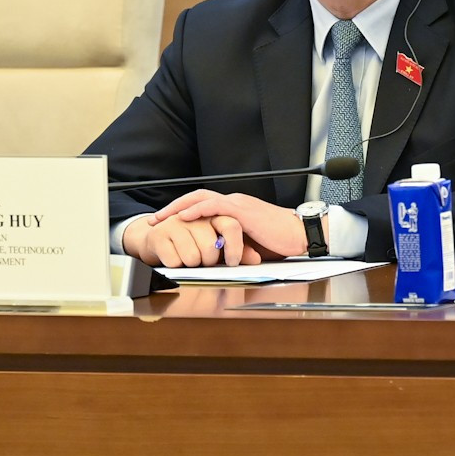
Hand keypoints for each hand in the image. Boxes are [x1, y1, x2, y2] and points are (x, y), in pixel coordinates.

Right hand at [123, 213, 254, 267]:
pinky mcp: (159, 235)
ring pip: (193, 257)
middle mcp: (196, 217)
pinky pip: (174, 261)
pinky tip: (174, 258)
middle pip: (211, 246)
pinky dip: (176, 266)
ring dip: (192, 265)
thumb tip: (255, 259)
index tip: (232, 262)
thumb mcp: (219, 244)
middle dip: (209, 261)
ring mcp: (176, 224)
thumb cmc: (192, 241)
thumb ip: (239, 249)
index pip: (231, 226)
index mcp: (213, 215)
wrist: (158, 238)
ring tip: (189, 258)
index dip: (235, 247)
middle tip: (204, 260)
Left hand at [152, 190, 310, 260]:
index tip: (166, 224)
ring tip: (161, 218)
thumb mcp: (248, 245)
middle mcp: (233, 203)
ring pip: (200, 199)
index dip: (183, 213)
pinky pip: (214, 206)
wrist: (300, 235)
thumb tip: (217, 258)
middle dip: (173, 208)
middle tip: (154, 219)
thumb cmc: (280, 241)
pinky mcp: (242, 211)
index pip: (203, 206)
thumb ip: (232, 246)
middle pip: (196, 198)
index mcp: (234, 210)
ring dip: (178, 208)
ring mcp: (237, 205)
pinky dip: (196, 211)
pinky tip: (183, 217)